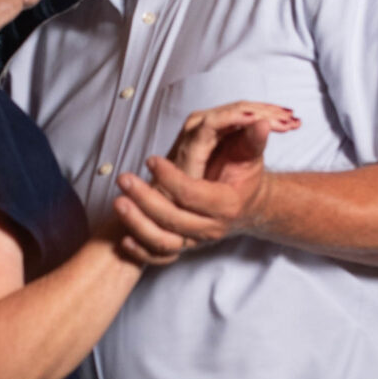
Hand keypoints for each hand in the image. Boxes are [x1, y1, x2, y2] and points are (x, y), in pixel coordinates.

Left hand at [113, 102, 298, 260]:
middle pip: (174, 219)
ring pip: (164, 241)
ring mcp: (196, 240)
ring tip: (118, 202)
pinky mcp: (184, 246)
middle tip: (124, 179)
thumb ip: (252, 140)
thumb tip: (259, 122)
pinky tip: (124, 239)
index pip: (193, 194)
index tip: (151, 160)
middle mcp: (211, 227)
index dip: (171, 178)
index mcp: (226, 205)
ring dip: (138, 224)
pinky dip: (141, 251)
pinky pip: (160, 256)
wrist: (248, 208)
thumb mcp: (251, 158)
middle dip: (146, 200)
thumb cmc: (245, 179)